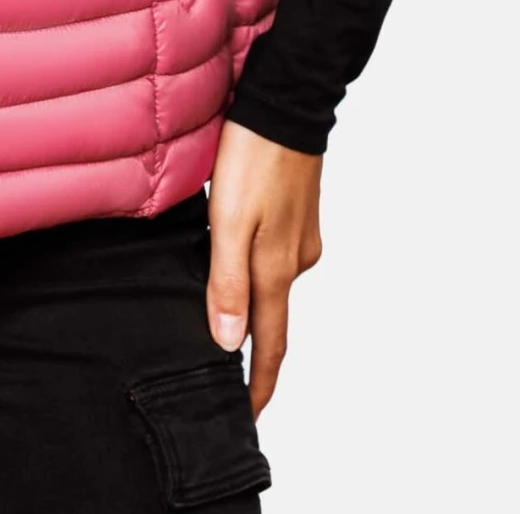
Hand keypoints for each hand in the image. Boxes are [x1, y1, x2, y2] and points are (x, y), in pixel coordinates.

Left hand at [205, 118, 323, 417]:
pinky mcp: (298, 213)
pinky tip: (234, 250)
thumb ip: (227, 283)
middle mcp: (295, 260)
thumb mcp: (229, 221)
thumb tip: (228, 343)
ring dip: (250, 298)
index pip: (269, 344)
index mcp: (277, 269)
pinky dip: (256, 263)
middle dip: (251, 345)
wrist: (285, 101)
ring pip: (271, 281)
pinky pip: (274, 254)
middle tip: (224, 366)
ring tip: (219, 306)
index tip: (249, 417)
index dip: (258, 385)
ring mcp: (301, 236)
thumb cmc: (253, 157)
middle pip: (271, 317)